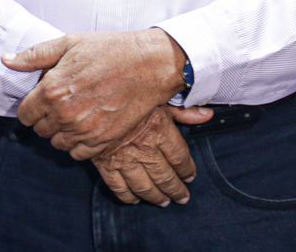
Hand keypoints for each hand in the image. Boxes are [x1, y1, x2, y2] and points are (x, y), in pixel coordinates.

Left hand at [3, 29, 190, 158]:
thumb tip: (6, 61)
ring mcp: (83, 130)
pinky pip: (77, 153)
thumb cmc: (110, 50)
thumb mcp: (70, 43)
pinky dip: (80, 143)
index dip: (33, 106)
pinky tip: (89, 125)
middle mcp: (64, 114)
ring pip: (57, 143)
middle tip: (66, 102)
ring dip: (63, 131)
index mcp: (51, 90)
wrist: (149, 64)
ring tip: (79, 113)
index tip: (46, 99)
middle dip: (48, 118)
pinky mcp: (101, 141)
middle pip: (40, 130)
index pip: (25, 114)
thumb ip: (35, 55)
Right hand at [93, 106, 212, 205]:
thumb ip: (183, 110)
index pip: (180, 157)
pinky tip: (135, 200)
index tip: (190, 176)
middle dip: (175, 189)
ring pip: (144, 186)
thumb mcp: (159, 96)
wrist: (89, 99)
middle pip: (164, 176)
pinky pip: (118, 187)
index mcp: (159, 130)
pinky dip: (128, 196)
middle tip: (182, 198)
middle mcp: (143, 149)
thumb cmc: (128, 94)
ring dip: (155, 196)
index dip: (187, 169)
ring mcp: (123, 159)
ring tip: (164, 202)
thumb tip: (207, 116)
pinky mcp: (105, 165)